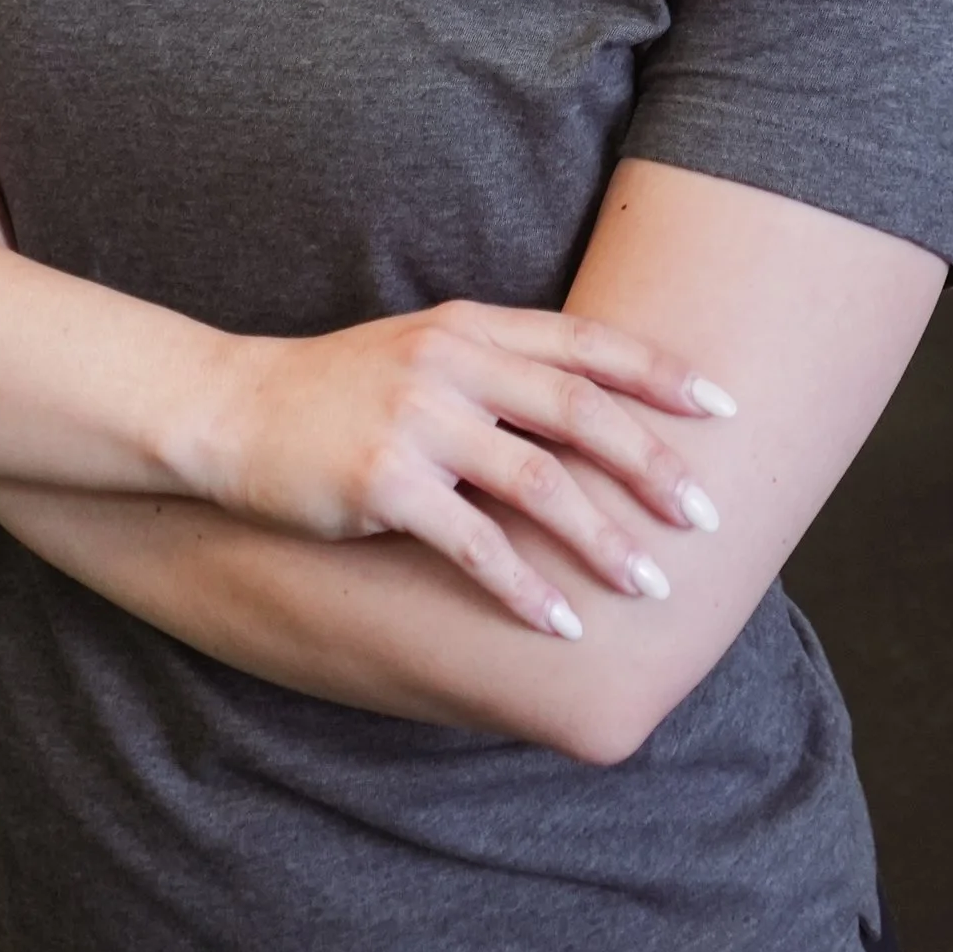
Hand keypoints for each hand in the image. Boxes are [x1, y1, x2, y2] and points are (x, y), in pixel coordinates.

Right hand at [185, 303, 737, 641]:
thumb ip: (493, 366)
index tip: (723, 406)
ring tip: (652, 586)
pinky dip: (524, 589)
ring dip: (604, 541)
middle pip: (580, 412)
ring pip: (539, 483)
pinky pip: (474, 544)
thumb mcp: (417, 351)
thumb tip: (583, 407)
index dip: (660, 373)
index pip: (585, 343)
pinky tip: (561, 624)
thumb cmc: (332, 389)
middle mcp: (452, 365)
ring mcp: (418, 422)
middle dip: (653, 465)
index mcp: (469, 327)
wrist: (229, 410)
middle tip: (707, 514)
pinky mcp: (385, 483)